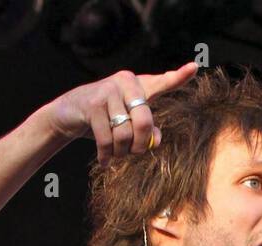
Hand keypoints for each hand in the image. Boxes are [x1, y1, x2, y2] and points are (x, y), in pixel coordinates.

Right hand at [44, 62, 197, 166]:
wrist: (67, 114)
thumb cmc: (104, 119)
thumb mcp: (127, 124)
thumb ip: (146, 129)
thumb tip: (156, 140)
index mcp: (138, 85)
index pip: (163, 82)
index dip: (179, 77)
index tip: (194, 68)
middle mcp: (125, 82)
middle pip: (145, 121)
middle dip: (141, 145)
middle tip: (135, 154)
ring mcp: (108, 91)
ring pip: (125, 133)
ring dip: (121, 151)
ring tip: (115, 154)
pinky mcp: (92, 104)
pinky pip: (107, 139)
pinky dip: (106, 154)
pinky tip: (104, 161)